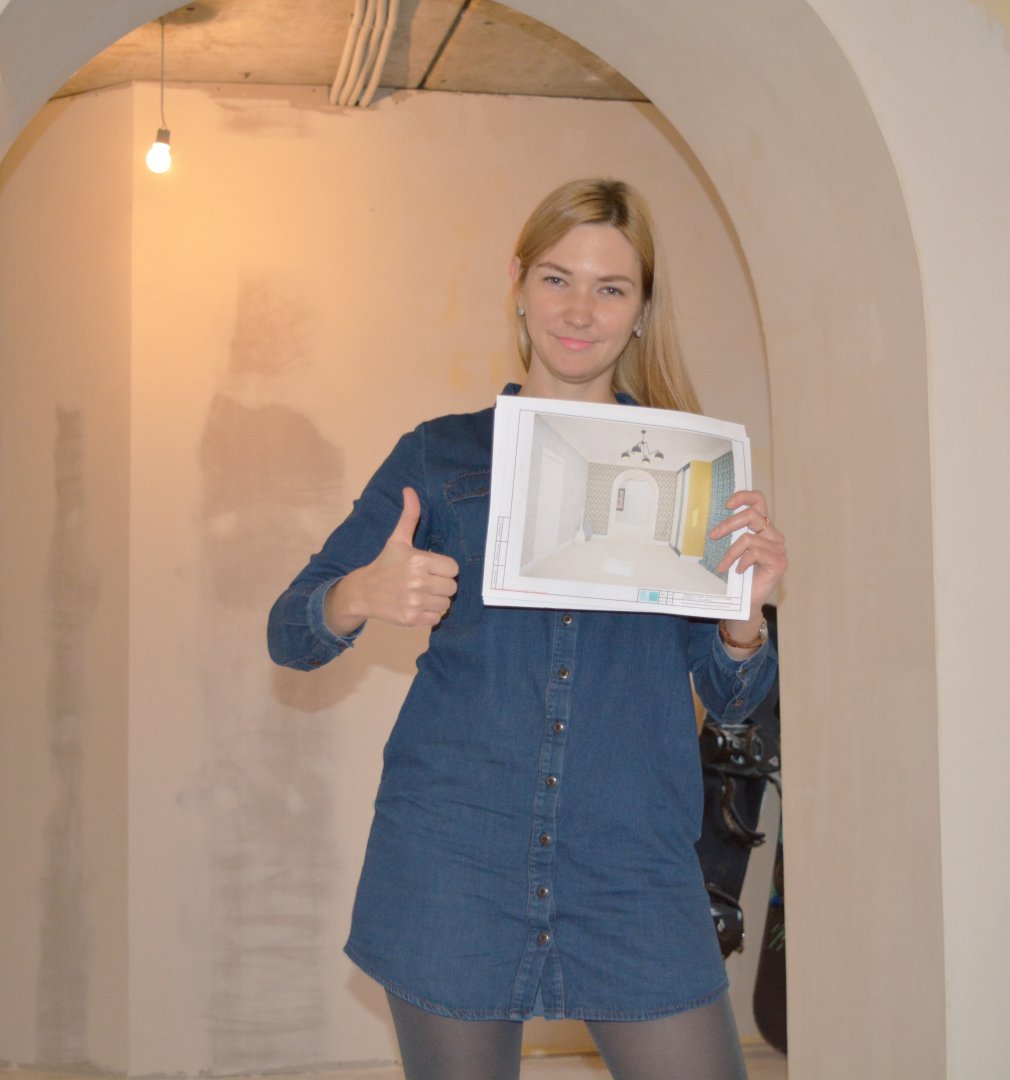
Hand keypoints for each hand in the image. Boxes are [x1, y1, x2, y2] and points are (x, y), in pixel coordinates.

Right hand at [324, 487, 459, 633]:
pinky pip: (436, 618)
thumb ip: (409, 516)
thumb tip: (409, 490)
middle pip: (452, 588)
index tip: (431, 569)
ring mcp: (415, 601)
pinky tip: (417, 605)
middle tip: (426, 582)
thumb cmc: (385, 564)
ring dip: (437, 600)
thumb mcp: (397, 540)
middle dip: (441, 585)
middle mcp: (418, 582)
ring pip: (446, 604)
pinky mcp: (411, 618)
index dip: (444, 569)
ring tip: (422, 594)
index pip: (453, 569)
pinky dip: (429, 614)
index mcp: (419, 561)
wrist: (363, 591)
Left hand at [709, 490, 786, 617]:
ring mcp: (779, 549)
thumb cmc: (740, 576)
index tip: (726, 504)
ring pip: (748, 539)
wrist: (749, 601)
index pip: (758, 501)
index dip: (744, 497)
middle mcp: (774, 535)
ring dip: (730, 553)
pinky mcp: (779, 562)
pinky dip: (741, 562)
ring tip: (722, 566)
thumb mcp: (733, 550)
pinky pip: (754, 553)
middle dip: (728, 524)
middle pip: (752, 515)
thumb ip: (731, 535)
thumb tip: (711, 524)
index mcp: (764, 528)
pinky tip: (738, 571)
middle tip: (713, 536)